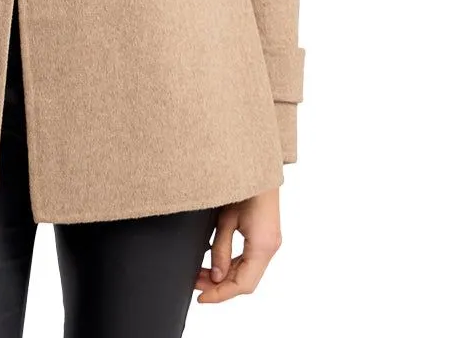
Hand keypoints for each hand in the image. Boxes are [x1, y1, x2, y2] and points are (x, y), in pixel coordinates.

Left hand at [194, 186, 281, 302]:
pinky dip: (232, 266)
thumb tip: (215, 276)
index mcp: (262, 246)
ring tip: (199, 274)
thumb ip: (221, 249)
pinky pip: (249, 260)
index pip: (243, 284)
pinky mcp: (265, 236)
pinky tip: (215, 263)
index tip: (201, 298)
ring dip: (225, 276)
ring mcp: (269, 242)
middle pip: (245, 280)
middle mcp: (269, 247)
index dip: (221, 294)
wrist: (257, 165)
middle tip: (194, 284)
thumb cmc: (243, 185)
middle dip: (219, 286)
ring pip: (247, 271)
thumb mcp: (226, 218)